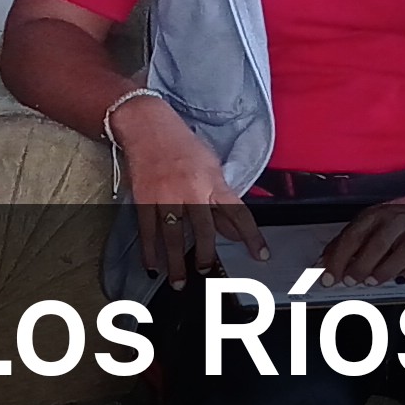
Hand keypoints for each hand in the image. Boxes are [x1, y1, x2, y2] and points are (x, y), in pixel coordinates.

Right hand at [116, 102, 264, 279]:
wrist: (146, 125)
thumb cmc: (181, 144)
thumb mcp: (210, 166)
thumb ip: (220, 198)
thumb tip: (231, 228)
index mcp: (212, 181)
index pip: (238, 212)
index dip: (252, 236)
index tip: (261, 255)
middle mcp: (191, 189)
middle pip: (203, 229)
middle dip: (206, 253)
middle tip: (206, 269)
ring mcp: (165, 195)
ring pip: (173, 235)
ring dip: (176, 261)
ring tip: (179, 280)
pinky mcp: (144, 198)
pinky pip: (148, 230)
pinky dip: (149, 251)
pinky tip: (152, 265)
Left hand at [325, 201, 404, 284]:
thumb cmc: (397, 220)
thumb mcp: (368, 223)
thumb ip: (344, 244)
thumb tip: (321, 265)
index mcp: (376, 215)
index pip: (354, 236)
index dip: (339, 258)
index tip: (329, 277)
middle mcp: (399, 221)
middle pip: (379, 243)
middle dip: (362, 265)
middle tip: (351, 281)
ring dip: (386, 269)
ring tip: (373, 280)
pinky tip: (402, 278)